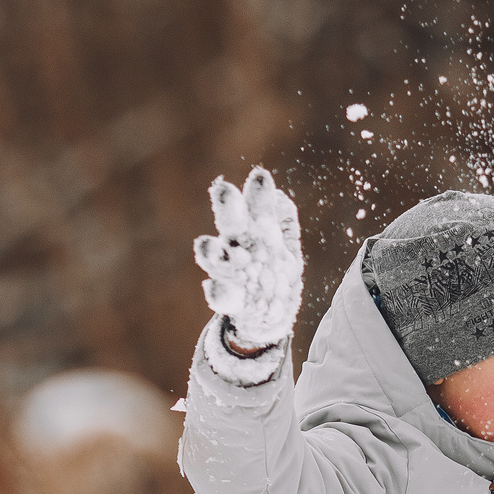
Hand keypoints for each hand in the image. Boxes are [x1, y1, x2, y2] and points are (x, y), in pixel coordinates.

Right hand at [194, 166, 302, 351]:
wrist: (271, 318)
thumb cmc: (275, 275)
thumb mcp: (287, 247)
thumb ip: (284, 222)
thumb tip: (279, 195)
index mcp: (257, 232)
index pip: (257, 208)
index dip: (258, 193)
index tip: (260, 176)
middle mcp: (240, 249)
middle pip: (231, 225)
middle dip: (227, 208)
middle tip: (223, 190)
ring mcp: (234, 275)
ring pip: (217, 259)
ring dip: (211, 252)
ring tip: (207, 246)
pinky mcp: (234, 302)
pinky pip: (222, 296)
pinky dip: (217, 292)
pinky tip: (213, 286)